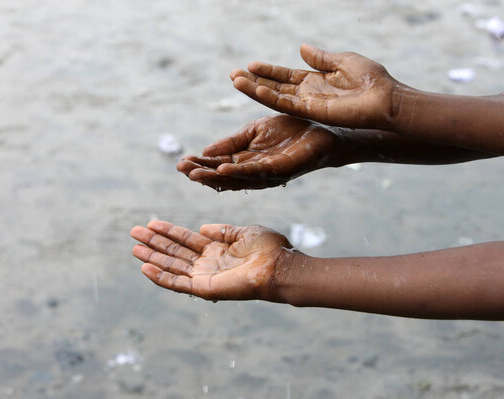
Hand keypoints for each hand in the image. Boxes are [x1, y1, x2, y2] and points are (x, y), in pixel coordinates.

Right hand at [130, 221, 292, 300]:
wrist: (278, 266)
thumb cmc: (269, 249)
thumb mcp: (244, 232)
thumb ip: (223, 231)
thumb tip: (202, 228)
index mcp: (218, 249)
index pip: (187, 240)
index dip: (169, 231)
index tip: (151, 223)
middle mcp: (209, 263)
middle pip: (175, 252)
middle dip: (154, 242)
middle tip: (134, 232)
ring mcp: (205, 276)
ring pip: (172, 266)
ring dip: (152, 258)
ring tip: (134, 248)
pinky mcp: (205, 288)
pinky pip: (178, 283)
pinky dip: (160, 276)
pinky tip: (145, 267)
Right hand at [177, 114, 339, 190]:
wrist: (323, 129)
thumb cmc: (291, 131)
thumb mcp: (255, 132)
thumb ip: (232, 142)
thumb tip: (206, 152)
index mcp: (248, 162)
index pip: (219, 166)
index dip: (201, 166)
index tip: (181, 163)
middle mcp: (256, 173)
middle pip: (224, 176)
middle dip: (202, 174)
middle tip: (181, 170)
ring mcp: (268, 173)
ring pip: (236, 178)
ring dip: (214, 176)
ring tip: (194, 174)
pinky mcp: (281, 170)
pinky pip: (256, 172)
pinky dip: (238, 172)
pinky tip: (222, 169)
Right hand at [231, 44, 397, 128]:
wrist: (386, 98)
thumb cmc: (371, 79)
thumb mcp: (342, 61)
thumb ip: (320, 57)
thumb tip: (301, 47)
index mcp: (315, 81)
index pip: (285, 76)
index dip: (267, 71)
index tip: (250, 65)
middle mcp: (308, 94)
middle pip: (274, 87)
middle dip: (254, 81)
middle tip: (233, 75)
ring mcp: (308, 104)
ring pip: (275, 97)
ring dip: (254, 89)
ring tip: (235, 80)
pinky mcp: (312, 111)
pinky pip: (286, 104)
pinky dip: (269, 97)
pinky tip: (255, 90)